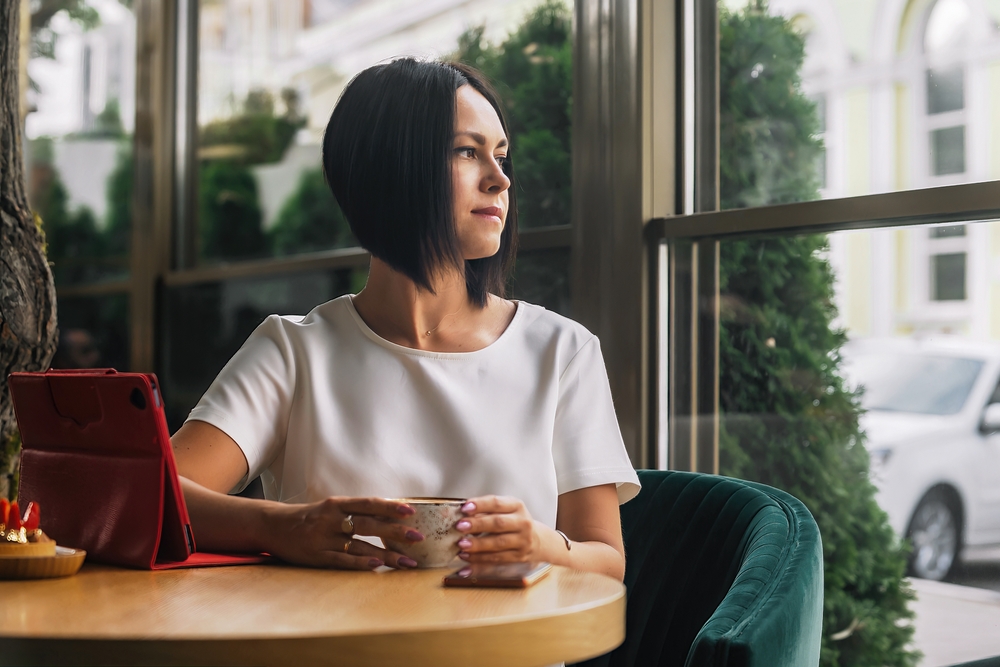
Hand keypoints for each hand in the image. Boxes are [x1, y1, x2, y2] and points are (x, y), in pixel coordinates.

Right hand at [262, 497, 424, 569]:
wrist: (273, 525)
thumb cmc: (310, 517)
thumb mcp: (330, 507)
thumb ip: (355, 511)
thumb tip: (389, 514)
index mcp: (337, 503)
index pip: (368, 503)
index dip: (390, 507)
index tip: (412, 512)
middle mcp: (331, 519)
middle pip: (368, 525)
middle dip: (395, 532)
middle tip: (418, 538)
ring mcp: (323, 538)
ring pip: (360, 546)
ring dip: (386, 555)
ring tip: (407, 562)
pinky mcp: (316, 556)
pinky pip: (342, 560)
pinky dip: (360, 563)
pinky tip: (376, 566)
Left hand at [454, 495, 542, 562]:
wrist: (537, 540)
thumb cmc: (513, 522)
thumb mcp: (505, 510)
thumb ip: (485, 511)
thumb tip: (462, 515)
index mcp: (516, 506)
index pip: (497, 503)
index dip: (480, 505)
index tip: (464, 508)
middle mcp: (522, 522)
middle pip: (498, 523)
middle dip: (477, 525)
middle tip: (460, 526)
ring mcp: (522, 541)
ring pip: (498, 543)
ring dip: (477, 545)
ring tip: (461, 544)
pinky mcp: (518, 556)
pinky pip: (497, 558)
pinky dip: (479, 559)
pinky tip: (466, 557)